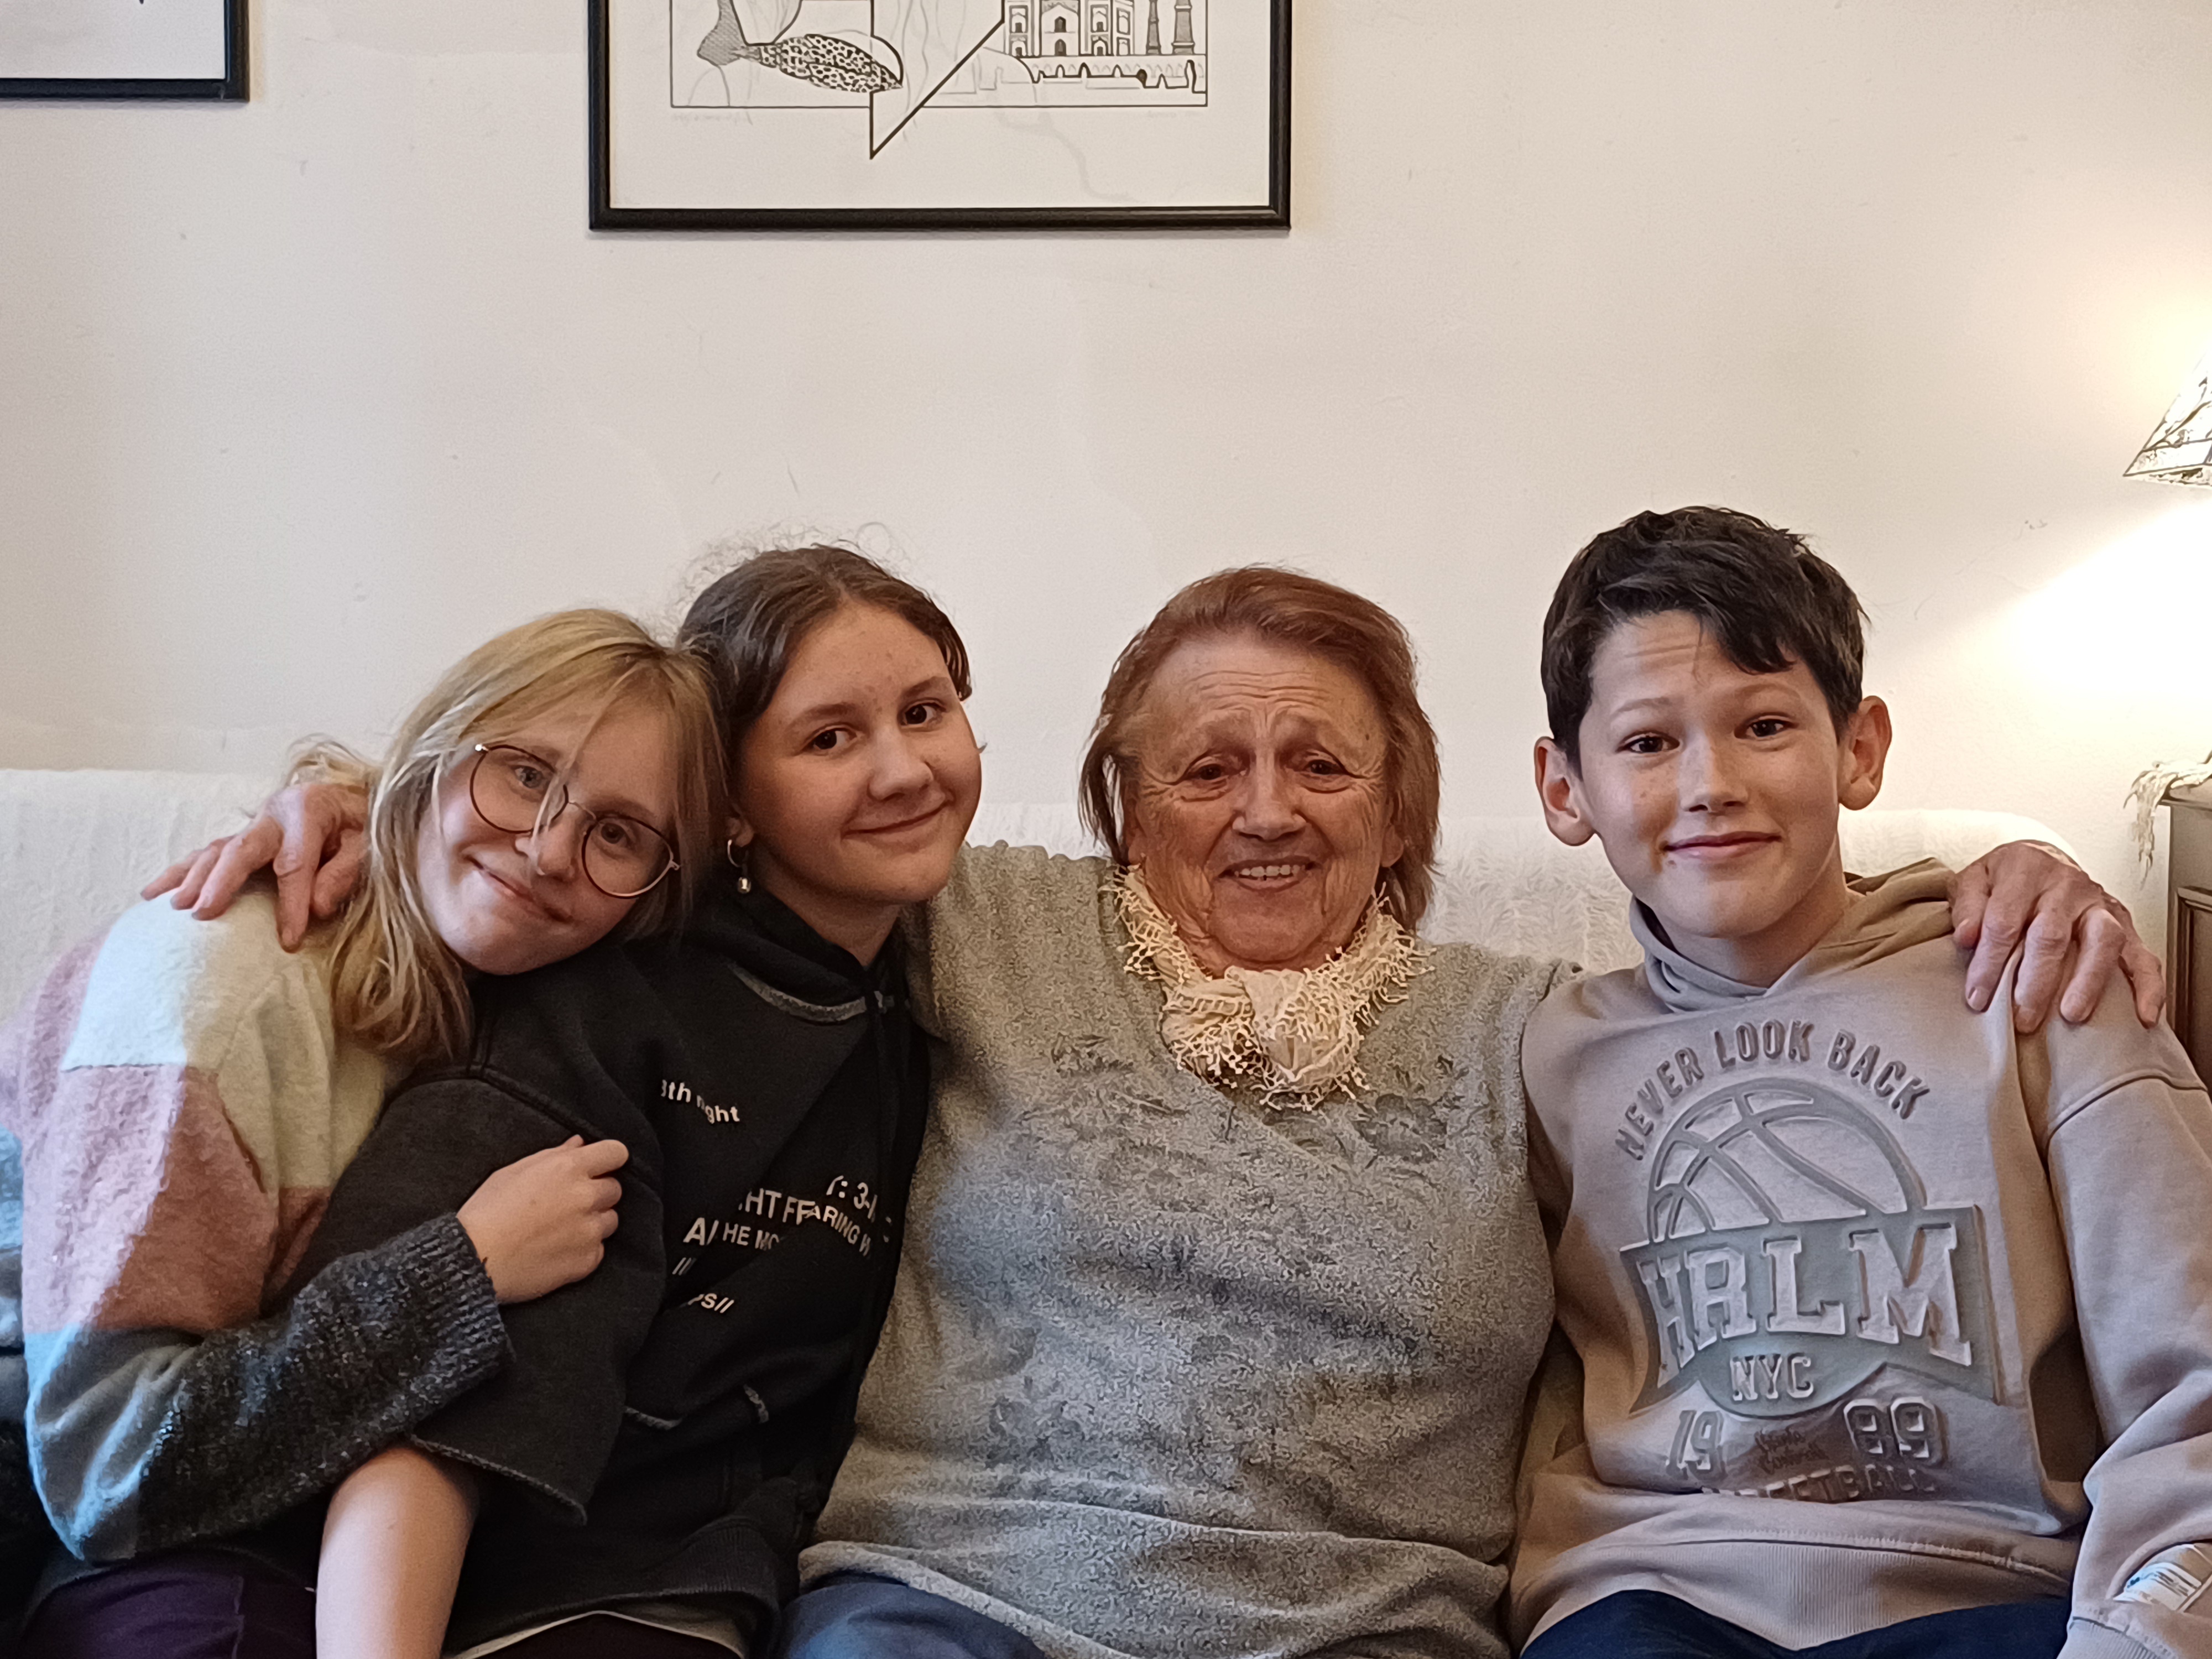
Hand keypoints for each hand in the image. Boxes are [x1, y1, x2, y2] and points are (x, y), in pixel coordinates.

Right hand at [141, 782, 369, 949]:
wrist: (355, 801)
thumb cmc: (363, 826)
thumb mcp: (370, 844)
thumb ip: (346, 872)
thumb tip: (317, 907)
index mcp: (308, 809)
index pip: (295, 862)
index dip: (292, 903)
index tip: (288, 941)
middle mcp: (273, 813)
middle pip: (241, 849)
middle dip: (220, 882)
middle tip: (202, 914)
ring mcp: (252, 825)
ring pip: (215, 851)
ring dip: (191, 879)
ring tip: (171, 907)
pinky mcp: (241, 838)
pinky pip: (205, 855)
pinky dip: (179, 873)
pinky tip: (153, 894)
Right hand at [456, 1136, 627, 1303]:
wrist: (474, 1260)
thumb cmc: (487, 1212)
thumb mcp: (513, 1171)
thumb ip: (553, 1155)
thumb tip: (579, 1144)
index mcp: (569, 1168)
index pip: (616, 1152)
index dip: (608, 1159)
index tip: (599, 1167)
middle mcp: (586, 1197)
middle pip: (614, 1188)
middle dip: (597, 1192)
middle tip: (568, 1202)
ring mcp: (589, 1230)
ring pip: (610, 1219)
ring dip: (593, 1220)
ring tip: (561, 1228)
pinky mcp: (588, 1260)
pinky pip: (599, 1249)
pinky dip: (585, 1248)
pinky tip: (558, 1248)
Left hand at [1950, 842, 2164, 1031]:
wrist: (2042, 858)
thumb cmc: (2004, 878)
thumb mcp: (1974, 880)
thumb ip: (1966, 906)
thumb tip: (1967, 937)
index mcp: (2026, 869)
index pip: (2004, 922)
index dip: (1989, 963)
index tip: (1977, 998)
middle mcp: (2067, 885)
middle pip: (2052, 936)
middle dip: (2035, 982)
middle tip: (2022, 1017)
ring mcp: (2099, 904)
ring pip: (2103, 941)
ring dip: (2088, 981)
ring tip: (2072, 1016)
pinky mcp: (2123, 922)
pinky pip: (2142, 954)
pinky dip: (2147, 986)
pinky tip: (2143, 1015)